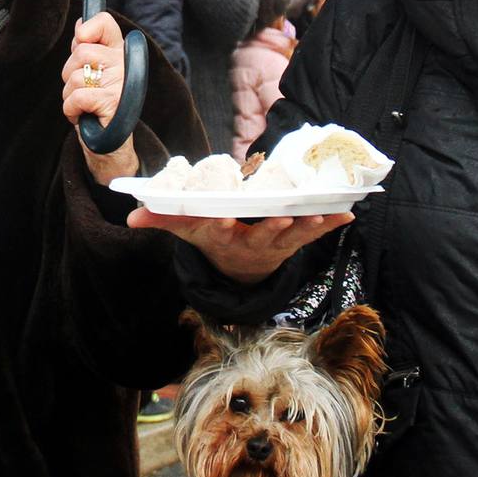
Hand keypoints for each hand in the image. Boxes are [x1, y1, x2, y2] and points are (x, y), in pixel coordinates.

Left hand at [61, 12, 138, 183]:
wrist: (108, 142)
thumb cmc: (96, 104)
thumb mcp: (92, 72)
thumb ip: (88, 47)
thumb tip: (80, 25)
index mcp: (120, 53)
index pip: (105, 24)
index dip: (87, 30)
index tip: (81, 41)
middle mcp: (124, 65)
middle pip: (81, 51)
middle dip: (70, 72)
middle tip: (82, 87)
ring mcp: (121, 83)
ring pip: (75, 76)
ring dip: (69, 95)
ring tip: (83, 105)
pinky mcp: (113, 102)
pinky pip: (77, 97)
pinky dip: (71, 110)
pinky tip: (83, 115)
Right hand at [127, 209, 353, 284]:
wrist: (240, 263)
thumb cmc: (213, 234)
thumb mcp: (187, 228)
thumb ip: (162, 219)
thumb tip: (130, 217)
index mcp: (224, 237)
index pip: (220, 233)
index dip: (221, 227)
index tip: (222, 221)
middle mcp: (252, 242)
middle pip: (263, 236)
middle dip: (272, 228)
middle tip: (282, 219)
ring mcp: (277, 243)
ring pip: (293, 237)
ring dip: (307, 227)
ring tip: (318, 217)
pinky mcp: (296, 239)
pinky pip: (315, 233)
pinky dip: (331, 223)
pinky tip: (347, 213)